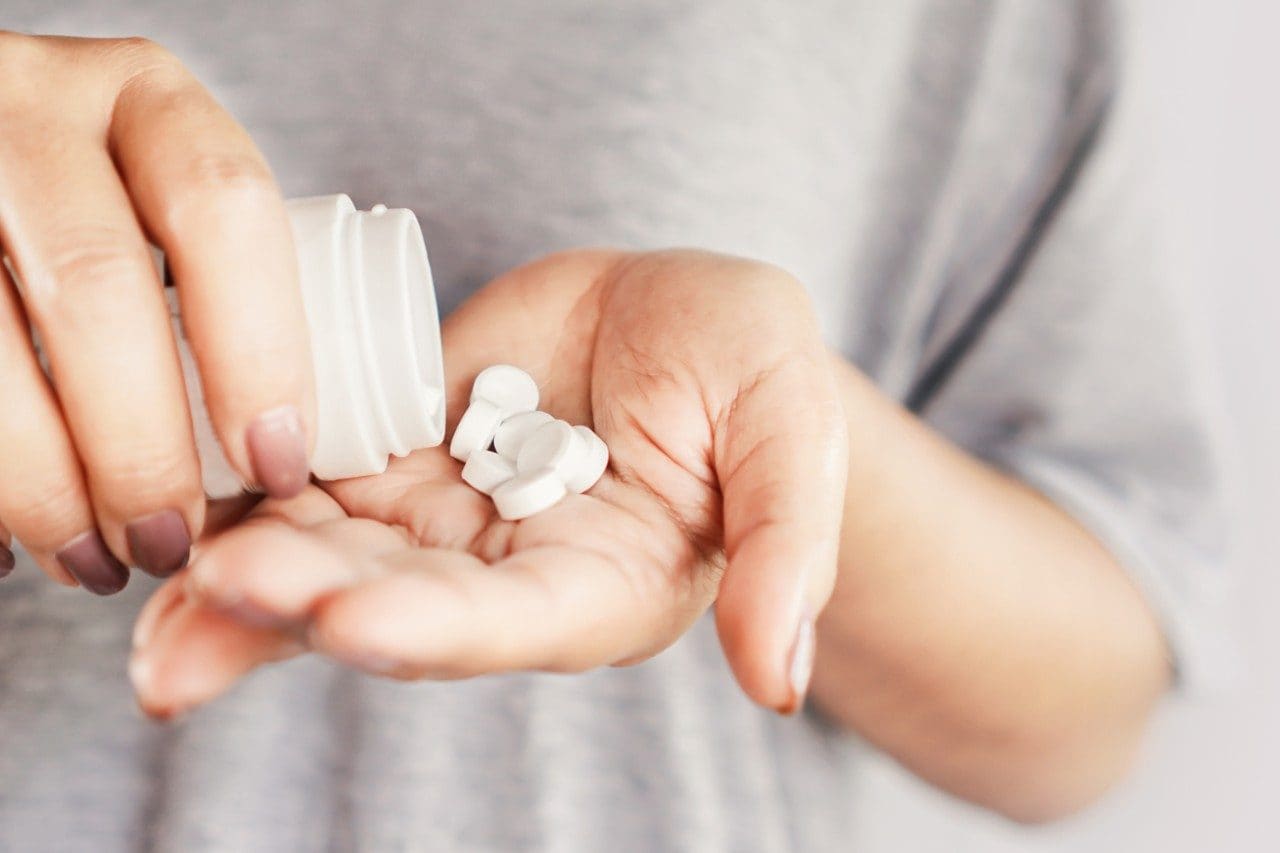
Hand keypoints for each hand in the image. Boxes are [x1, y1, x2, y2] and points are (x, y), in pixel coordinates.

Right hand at [0, 32, 313, 591]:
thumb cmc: (104, 212)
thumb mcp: (168, 207)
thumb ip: (221, 289)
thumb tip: (286, 466)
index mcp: (148, 101)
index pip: (225, 210)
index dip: (260, 351)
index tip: (277, 466)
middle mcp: (33, 109)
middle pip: (100, 288)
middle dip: (142, 446)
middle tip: (170, 541)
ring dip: (45, 485)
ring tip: (93, 561)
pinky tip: (10, 539)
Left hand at [129, 250, 846, 715]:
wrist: (674, 317)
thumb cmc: (750, 371)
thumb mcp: (790, 437)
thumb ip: (785, 551)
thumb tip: (780, 683)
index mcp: (602, 586)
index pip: (513, 622)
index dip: (433, 625)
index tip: (352, 620)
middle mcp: (509, 575)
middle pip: (397, 601)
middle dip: (306, 602)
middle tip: (216, 591)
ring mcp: (443, 519)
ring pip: (333, 560)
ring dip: (246, 578)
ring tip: (162, 596)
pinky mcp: (396, 462)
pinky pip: (309, 492)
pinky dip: (242, 507)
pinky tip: (177, 513)